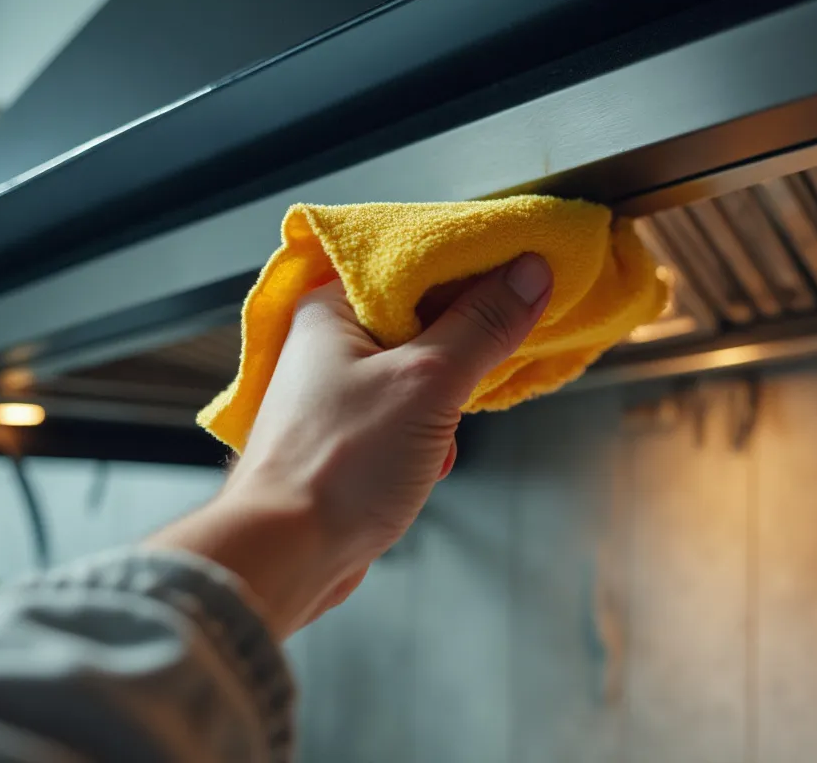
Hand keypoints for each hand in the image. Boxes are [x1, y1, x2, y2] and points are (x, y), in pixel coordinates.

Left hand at [148, 254, 552, 635]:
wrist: (287, 555)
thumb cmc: (337, 467)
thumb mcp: (428, 381)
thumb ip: (483, 324)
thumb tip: (529, 275)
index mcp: (335, 305)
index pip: (420, 261)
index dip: (477, 267)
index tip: (528, 275)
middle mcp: (331, 340)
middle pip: (428, 314)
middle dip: (467, 347)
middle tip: (495, 360)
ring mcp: (340, 389)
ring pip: (425, 368)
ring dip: (449, 401)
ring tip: (443, 432)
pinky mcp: (352, 433)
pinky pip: (412, 411)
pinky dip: (432, 432)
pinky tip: (433, 458)